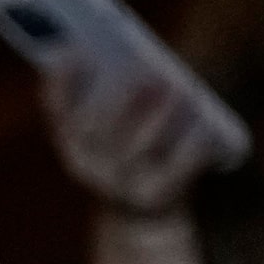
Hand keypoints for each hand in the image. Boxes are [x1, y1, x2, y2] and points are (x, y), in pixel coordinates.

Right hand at [40, 57, 233, 219]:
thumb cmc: (131, 151)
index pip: (59, 112)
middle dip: (120, 101)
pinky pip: (175, 172)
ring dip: (158, 117)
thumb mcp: (112, 127)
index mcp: (71, 143)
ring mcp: (119, 186)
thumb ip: (113, 93)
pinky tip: (204, 129)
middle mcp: (88, 166)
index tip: (72, 49)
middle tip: (143, 73)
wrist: (140, 214)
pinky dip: (191, 150)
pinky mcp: (154, 198)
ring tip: (177, 89)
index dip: (61, 83)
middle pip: (99, 132)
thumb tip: (131, 54)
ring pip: (137, 149)